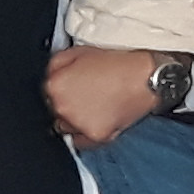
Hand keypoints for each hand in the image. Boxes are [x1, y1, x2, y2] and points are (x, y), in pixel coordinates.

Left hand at [46, 46, 166, 146]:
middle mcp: (61, 106)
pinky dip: (87, 134)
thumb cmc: (117, 63)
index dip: (60, 91)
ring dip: (75, 121)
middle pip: (54, 111)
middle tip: (86, 97)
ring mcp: (78, 123)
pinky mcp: (96, 135)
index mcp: (55, 84)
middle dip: (66, 105)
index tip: (70, 90)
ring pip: (66, 127)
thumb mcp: (80, 51)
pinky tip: (99, 120)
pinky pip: (82, 142)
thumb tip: (49, 74)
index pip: (45, 94)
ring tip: (95, 108)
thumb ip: (56, 64)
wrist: (148, 77)